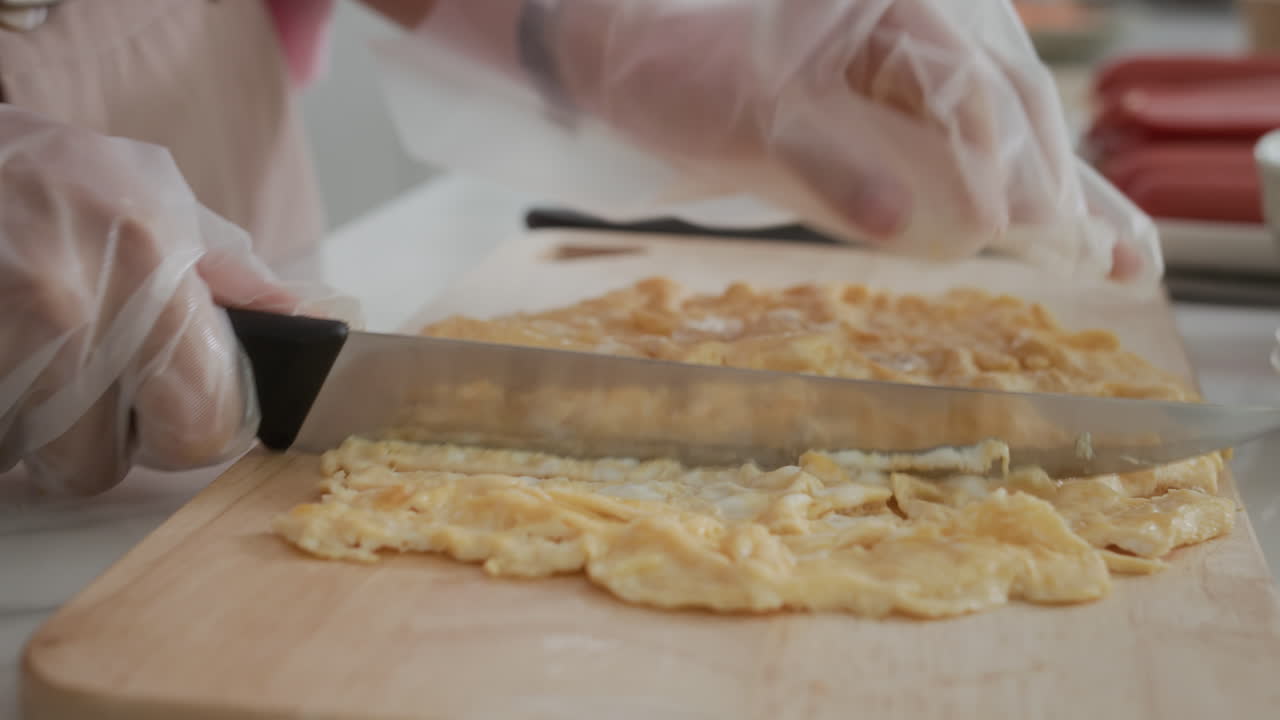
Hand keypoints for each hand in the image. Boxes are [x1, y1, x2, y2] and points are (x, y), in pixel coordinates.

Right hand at [0, 107, 302, 494]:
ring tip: (30, 357)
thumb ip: (228, 277)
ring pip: (26, 456)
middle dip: (94, 442)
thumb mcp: (153, 200)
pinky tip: (1, 357)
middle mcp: (67, 305)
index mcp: (148, 265)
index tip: (176, 423)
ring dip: (29, 429)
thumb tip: (303, 323)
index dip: (191, 436)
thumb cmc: (47, 175)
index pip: (201, 424)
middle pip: (98, 466)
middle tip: (86, 385)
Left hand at [550, 0, 1159, 282]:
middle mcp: (924, 23)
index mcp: (892, 6)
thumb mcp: (748, 118)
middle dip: (1056, 179)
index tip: (1015, 226)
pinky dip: (1026, 189)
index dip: (996, 156)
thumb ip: (826, 162)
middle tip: (1107, 253)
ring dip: (1068, 190)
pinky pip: (983, 143)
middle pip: (1014, 98)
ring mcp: (922, 62)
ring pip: (1015, 122)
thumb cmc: (689, 79)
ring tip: (1127, 254)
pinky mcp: (910, 104)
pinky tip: (1076, 233)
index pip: (965, 81)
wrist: (645, 68)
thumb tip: (895, 217)